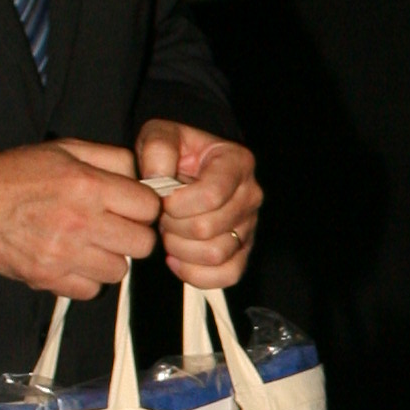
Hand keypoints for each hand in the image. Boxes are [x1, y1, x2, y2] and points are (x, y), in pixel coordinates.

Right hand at [0, 138, 162, 297]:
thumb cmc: (19, 174)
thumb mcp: (66, 150)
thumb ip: (112, 158)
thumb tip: (146, 176)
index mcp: (88, 186)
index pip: (149, 207)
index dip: (143, 207)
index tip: (132, 207)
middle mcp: (80, 221)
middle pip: (143, 244)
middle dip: (133, 235)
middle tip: (114, 228)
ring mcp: (64, 253)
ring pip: (119, 270)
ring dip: (109, 259)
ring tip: (89, 244)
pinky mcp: (48, 277)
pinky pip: (91, 290)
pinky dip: (86, 279)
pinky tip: (73, 261)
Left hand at [137, 124, 261, 288]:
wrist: (187, 168)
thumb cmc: (176, 152)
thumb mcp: (162, 134)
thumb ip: (158, 148)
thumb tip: (158, 179)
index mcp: (237, 163)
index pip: (211, 195)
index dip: (177, 204)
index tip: (161, 200)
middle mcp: (250, 196)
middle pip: (208, 228)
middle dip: (173, 226)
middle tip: (161, 216)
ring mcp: (249, 226)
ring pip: (215, 255)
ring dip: (180, 249)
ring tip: (168, 234)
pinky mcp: (242, 251)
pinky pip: (227, 275)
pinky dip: (195, 274)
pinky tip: (176, 259)